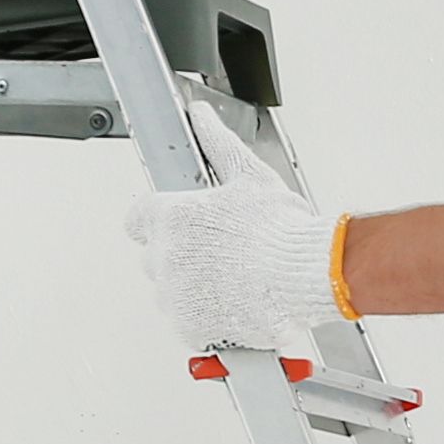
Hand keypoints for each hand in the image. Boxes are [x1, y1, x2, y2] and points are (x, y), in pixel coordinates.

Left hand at [124, 103, 339, 358]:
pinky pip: (188, 322)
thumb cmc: (282, 230)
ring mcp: (174, 295)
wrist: (306, 275)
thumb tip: (202, 117)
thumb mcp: (250, 175)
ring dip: (194, 287)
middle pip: (156, 256)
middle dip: (183, 255)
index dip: (159, 222)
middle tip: (221, 253)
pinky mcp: (190, 326)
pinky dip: (207, 317)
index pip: (137, 218)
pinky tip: (235, 301)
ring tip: (234, 279)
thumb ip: (217, 143)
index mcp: (170, 217)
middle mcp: (164, 257)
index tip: (182, 227)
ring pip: (171, 291)